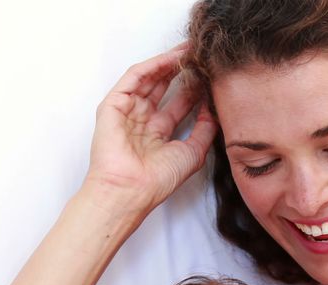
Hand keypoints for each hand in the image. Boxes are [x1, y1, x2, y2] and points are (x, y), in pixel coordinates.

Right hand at [85, 45, 217, 215]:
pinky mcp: (113, 105)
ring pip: (150, 79)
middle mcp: (142, 122)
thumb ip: (205, 131)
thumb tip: (214, 110)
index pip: (178, 105)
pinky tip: (170, 59)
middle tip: (201, 58)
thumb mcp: (193, 153)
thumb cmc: (156, 181)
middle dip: (183, 72)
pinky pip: (134, 78)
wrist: (131, 190)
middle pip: (164, 89)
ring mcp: (127, 112)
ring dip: (169, 64)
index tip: (212, 78)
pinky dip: (152, 66)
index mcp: (157, 136)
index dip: (195, 90)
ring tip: (189, 52)